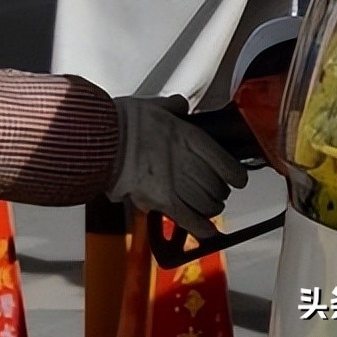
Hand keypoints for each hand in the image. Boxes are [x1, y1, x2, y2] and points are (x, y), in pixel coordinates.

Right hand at [106, 95, 248, 241]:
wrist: (99, 138)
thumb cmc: (121, 120)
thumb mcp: (151, 105)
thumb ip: (171, 107)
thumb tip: (180, 106)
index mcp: (187, 136)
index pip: (223, 160)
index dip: (234, 174)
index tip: (237, 179)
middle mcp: (186, 160)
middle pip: (215, 184)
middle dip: (219, 191)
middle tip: (215, 192)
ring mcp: (175, 182)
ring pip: (206, 202)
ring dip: (210, 208)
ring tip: (208, 208)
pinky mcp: (162, 200)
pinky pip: (189, 218)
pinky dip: (201, 227)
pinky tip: (207, 231)